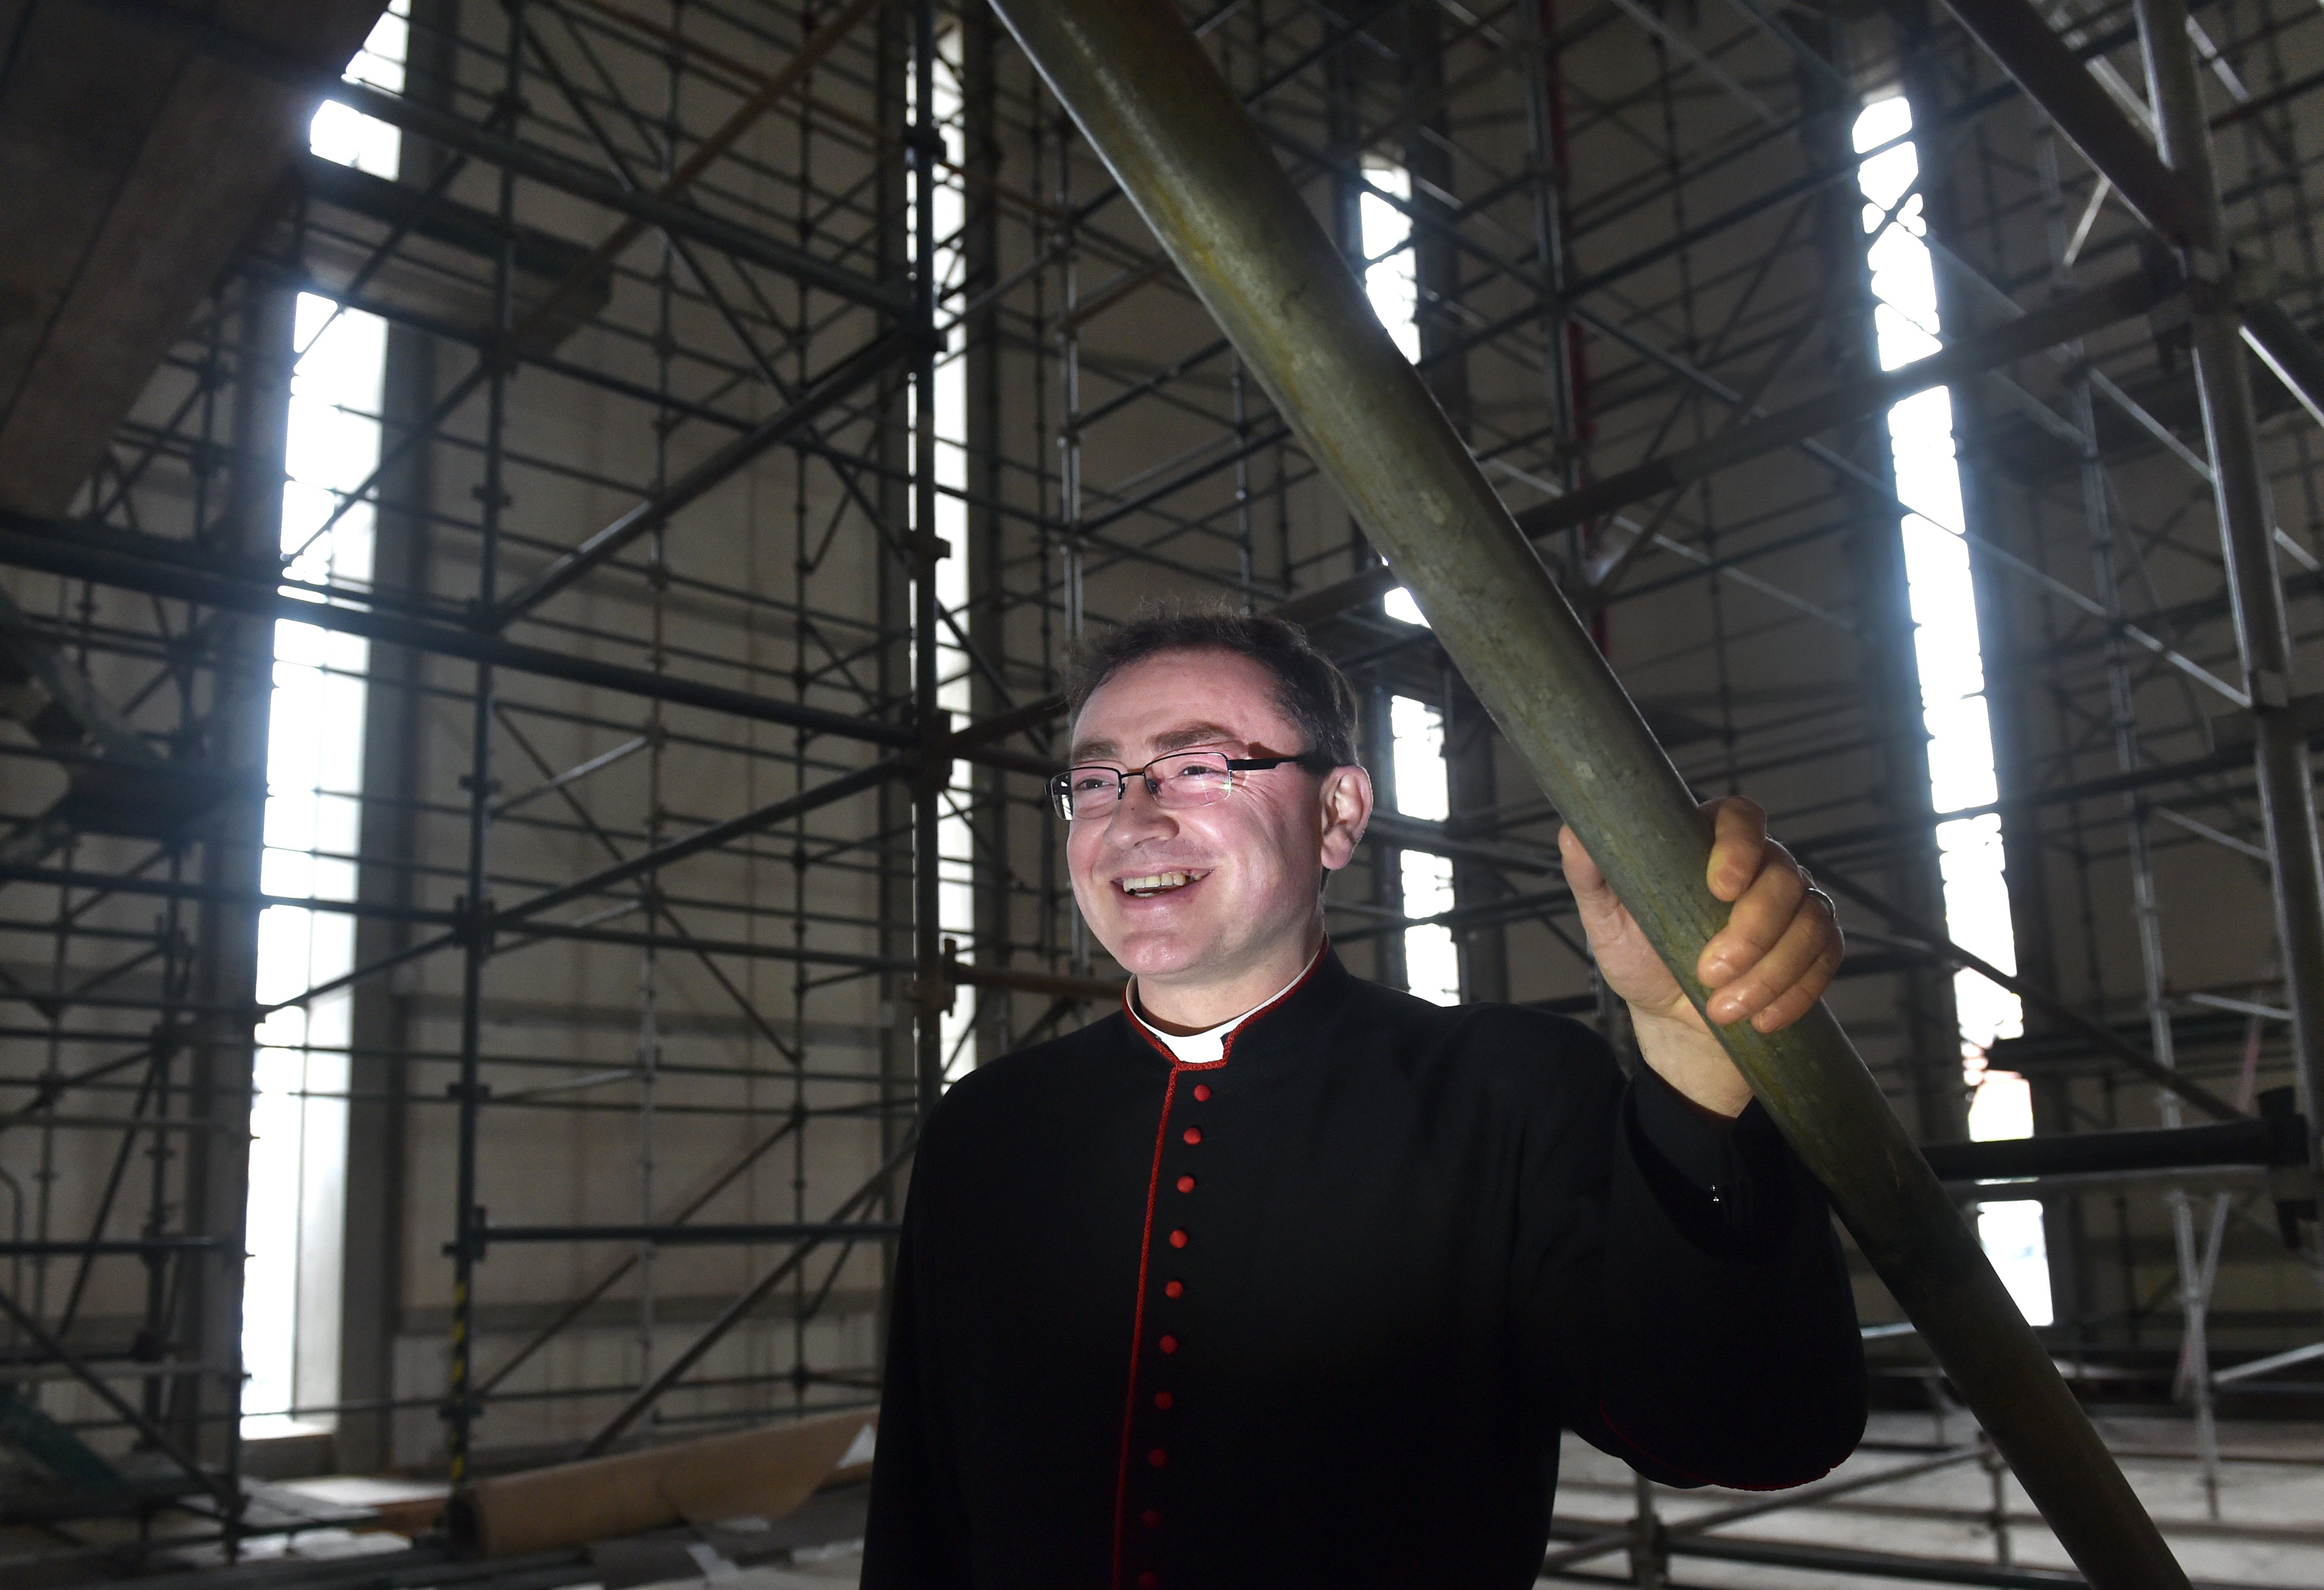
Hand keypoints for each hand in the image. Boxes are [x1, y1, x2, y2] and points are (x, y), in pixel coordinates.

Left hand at [1557, 797, 1841, 1114]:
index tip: (1721, 886)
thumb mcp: (1606, 921)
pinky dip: (1796, 992)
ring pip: (1809, 920)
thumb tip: (1572, 831)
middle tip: (1709, 971)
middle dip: (1751, 930)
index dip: (1740, 845)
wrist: (1670, 1020)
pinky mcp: (1815, 948)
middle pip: (1783, 876)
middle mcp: (1762, 867)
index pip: (1741, 816)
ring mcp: (1795, 906)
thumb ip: (1591, 874)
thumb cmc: (1641, 958)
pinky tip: (1761, 1019)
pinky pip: (1827, 957)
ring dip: (1770, 971)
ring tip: (1723, 1008)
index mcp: (1709, 845)